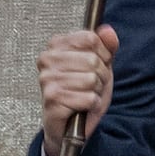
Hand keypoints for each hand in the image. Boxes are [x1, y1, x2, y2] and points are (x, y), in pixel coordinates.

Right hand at [38, 26, 116, 149]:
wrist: (70, 125)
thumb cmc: (82, 92)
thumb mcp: (101, 65)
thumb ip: (107, 46)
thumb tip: (108, 30)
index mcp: (56, 45)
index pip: (90, 38)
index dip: (102, 54)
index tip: (97, 65)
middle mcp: (47, 60)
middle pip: (92, 59)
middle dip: (101, 75)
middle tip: (91, 85)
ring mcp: (47, 79)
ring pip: (91, 79)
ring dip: (96, 91)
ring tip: (85, 95)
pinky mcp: (51, 99)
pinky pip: (88, 97)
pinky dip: (92, 104)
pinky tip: (82, 106)